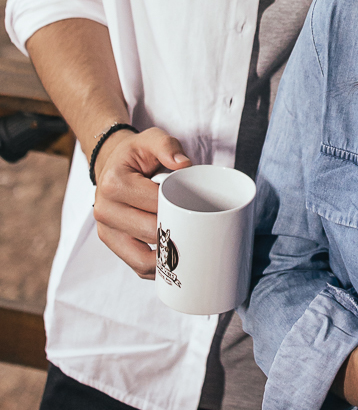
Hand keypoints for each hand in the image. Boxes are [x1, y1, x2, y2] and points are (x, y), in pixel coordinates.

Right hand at [93, 128, 190, 277]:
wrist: (112, 164)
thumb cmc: (136, 154)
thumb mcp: (151, 139)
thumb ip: (167, 146)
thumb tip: (184, 165)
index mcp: (114, 183)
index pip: (156, 204)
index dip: (180, 207)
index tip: (197, 206)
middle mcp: (104, 210)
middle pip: (151, 232)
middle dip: (177, 231)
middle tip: (200, 228)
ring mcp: (106, 231)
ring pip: (142, 259)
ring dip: (168, 259)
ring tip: (190, 250)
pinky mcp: (111, 244)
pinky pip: (136, 267)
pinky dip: (157, 270)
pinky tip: (174, 264)